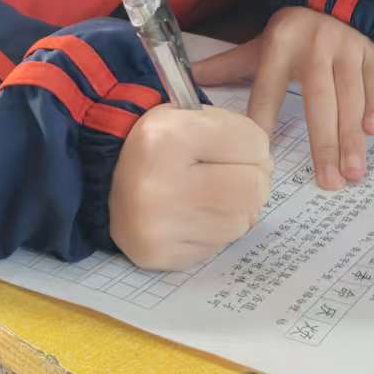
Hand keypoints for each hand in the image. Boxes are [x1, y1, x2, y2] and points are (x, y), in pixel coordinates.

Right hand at [109, 106, 270, 270]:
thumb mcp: (189, 117)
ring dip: (236, 208)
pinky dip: (214, 230)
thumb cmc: (159, 145)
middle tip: (233, 175)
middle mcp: (158, 186)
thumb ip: (236, 132)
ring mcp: (157, 227)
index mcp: (166, 138)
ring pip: (241, 222)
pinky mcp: (159, 256)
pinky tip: (192, 215)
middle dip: (252, 180)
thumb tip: (267, 167)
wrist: (105, 177)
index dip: (253, 146)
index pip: (253, 145)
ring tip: (208, 194)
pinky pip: (218, 246)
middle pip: (253, 190)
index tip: (238, 148)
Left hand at [193, 8, 373, 190]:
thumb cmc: (292, 33)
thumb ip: (228, 66)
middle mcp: (316, 45)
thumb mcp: (259, 45)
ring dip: (352, 137)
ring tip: (352, 173)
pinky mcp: (373, 52)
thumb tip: (187, 79)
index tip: (263, 156)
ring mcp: (348, 48)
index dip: (265, 119)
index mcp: (280, 44)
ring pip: (351, 97)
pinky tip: (372, 132)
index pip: (269, 89)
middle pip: (319, 100)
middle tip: (328, 182)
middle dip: (325, 143)